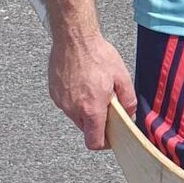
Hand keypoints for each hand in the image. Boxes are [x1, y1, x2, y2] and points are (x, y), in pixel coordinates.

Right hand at [48, 34, 136, 149]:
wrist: (74, 39)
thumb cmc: (98, 55)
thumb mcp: (121, 76)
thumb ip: (127, 100)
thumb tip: (130, 115)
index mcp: (91, 108)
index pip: (94, 141)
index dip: (104, 143)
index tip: (112, 137)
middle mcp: (73, 109)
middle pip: (86, 129)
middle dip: (98, 122)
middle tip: (108, 104)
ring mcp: (61, 102)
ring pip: (76, 116)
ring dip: (86, 109)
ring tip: (96, 89)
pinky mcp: (54, 94)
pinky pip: (67, 104)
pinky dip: (76, 99)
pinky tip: (84, 82)